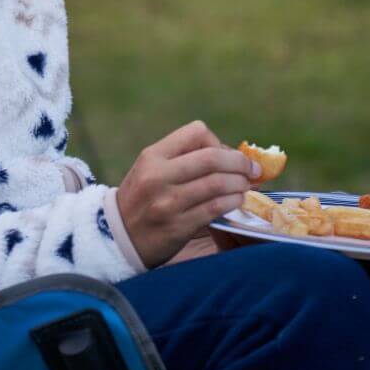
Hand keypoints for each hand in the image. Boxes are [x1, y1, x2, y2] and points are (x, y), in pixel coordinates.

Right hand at [116, 121, 257, 268]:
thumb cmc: (142, 199)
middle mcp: (158, 176)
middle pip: (212, 157)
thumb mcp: (151, 169)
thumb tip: (233, 155)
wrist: (118, 237)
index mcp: (153, 156)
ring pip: (218, 183)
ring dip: (240, 184)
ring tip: (244, 187)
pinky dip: (233, 202)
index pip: (197, 132)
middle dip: (240, 162)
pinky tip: (236, 202)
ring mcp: (168, 202)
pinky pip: (216, 208)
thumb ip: (184, 159)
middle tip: (251, 170)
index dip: (217, 142)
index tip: (224, 155)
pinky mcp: (179, 225)